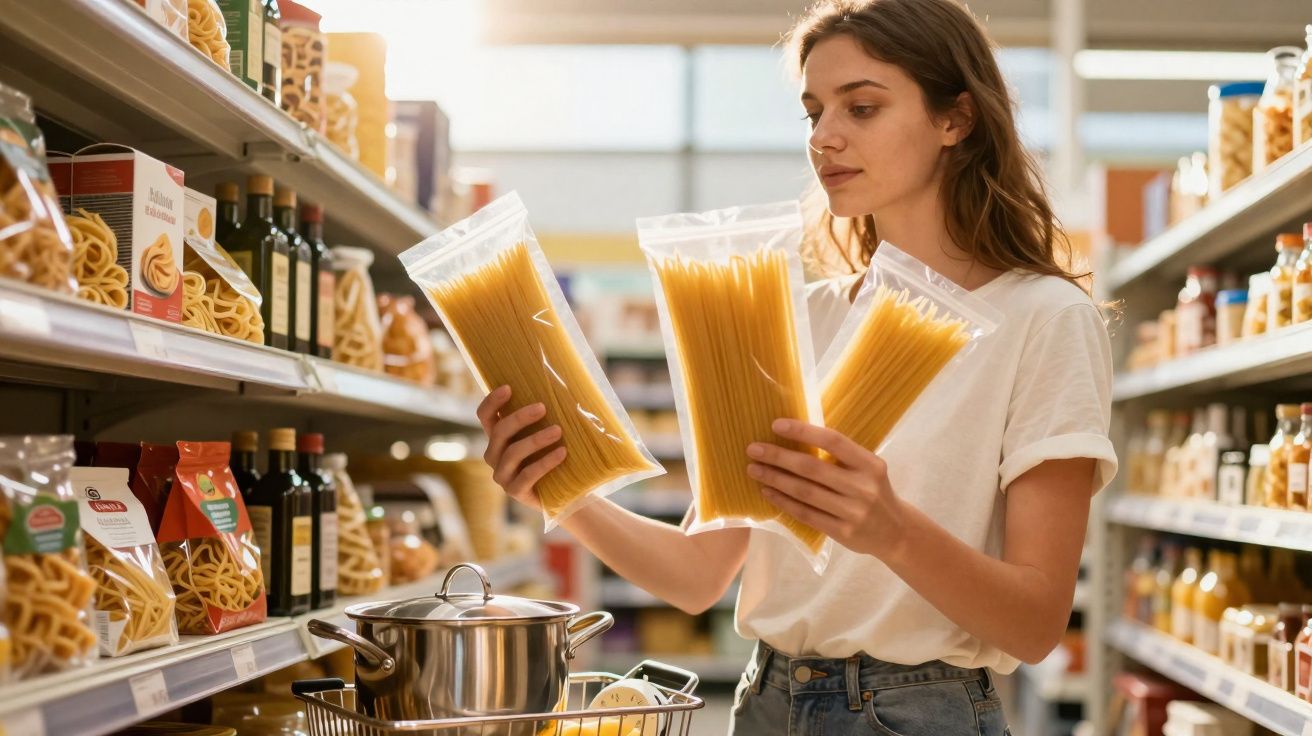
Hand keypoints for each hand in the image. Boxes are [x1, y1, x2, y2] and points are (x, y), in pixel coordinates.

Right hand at [476, 385, 567, 510]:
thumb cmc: (555, 454)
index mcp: (498, 438)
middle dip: (519, 417)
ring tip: (558, 430)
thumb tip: (563, 388)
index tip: (508, 388)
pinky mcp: (515, 492)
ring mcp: (503, 475)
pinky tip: (562, 453)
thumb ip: (544, 416)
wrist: (566, 492)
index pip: (485, 416)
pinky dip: (545, 462)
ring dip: (536, 439)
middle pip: (499, 432)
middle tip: (543, 407)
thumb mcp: (546, 433)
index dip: (492, 402)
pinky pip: (527, 475)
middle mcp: (495, 455)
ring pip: (513, 453)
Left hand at [747, 419, 906, 558]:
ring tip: (754, 469)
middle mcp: (863, 487)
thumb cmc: (873, 492)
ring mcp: (853, 512)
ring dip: (775, 479)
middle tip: (753, 449)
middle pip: (812, 468)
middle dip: (778, 457)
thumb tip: (796, 435)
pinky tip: (768, 492)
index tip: (776, 425)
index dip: (804, 431)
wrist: (896, 532)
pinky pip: (806, 514)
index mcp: (870, 464)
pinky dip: (784, 502)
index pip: (834, 441)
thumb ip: (841, 456)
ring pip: (805, 492)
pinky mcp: (842, 532)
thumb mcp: (868, 469)